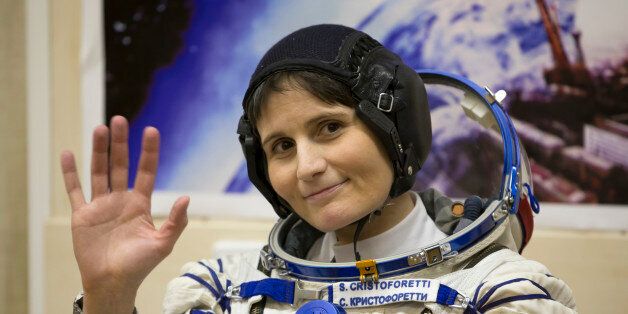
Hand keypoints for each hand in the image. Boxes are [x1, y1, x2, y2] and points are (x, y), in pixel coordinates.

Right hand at [61, 116, 188, 310]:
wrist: (113, 283)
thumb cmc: (139, 266)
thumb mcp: (163, 243)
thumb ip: (175, 221)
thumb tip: (187, 198)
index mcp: (140, 204)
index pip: (146, 171)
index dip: (149, 152)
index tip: (151, 130)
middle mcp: (120, 200)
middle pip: (120, 165)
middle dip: (120, 143)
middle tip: (119, 119)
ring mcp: (101, 206)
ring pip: (99, 172)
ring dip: (98, 151)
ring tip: (99, 128)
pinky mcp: (82, 215)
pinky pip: (75, 190)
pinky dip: (70, 173)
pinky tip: (68, 154)